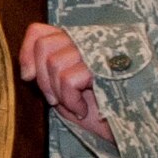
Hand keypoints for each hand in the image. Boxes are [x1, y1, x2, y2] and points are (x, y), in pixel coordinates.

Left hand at [18, 22, 113, 141]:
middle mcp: (86, 40)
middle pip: (43, 46)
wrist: (131, 126)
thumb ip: (49, 74)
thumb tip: (28, 71)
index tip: (28, 76)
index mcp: (76, 42)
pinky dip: (71, 100)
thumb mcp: (66, 90)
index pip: (39, 31)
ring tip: (74, 105)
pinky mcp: (103, 64)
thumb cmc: (99, 108)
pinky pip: (69, 79)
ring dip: (59, 92)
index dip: (26, 52)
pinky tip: (83, 108)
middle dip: (42, 79)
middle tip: (55, 99)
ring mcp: (97, 49)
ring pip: (54, 63)